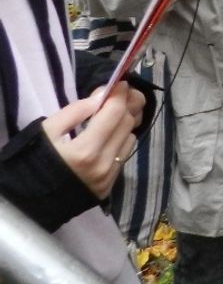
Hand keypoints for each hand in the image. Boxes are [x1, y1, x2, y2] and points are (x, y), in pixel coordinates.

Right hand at [42, 82, 143, 198]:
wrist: (30, 199)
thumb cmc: (35, 160)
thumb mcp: (47, 130)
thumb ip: (75, 111)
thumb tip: (101, 96)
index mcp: (85, 150)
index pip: (115, 113)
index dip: (120, 94)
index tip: (120, 84)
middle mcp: (102, 164)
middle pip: (127, 123)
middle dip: (126, 105)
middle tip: (119, 95)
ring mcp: (108, 177)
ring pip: (131, 138)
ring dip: (125, 123)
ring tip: (114, 115)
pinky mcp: (110, 185)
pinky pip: (124, 155)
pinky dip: (121, 140)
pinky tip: (110, 136)